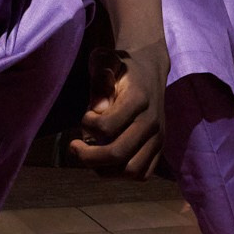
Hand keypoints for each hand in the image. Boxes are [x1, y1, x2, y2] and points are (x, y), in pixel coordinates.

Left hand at [69, 39, 168, 177]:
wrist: (150, 71)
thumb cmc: (120, 67)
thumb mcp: (105, 59)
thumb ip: (99, 76)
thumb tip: (98, 108)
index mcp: (138, 99)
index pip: (106, 127)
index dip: (87, 125)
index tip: (85, 115)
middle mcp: (151, 122)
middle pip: (117, 154)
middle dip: (88, 156)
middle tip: (74, 146)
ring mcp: (157, 138)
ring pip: (131, 171)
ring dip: (104, 169)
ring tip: (90, 156)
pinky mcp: (159, 149)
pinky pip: (142, 174)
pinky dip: (121, 173)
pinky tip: (106, 161)